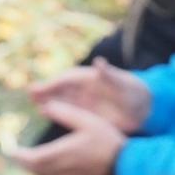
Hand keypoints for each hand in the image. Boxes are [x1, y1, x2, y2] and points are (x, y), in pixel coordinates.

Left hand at [8, 99, 127, 174]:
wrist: (124, 164)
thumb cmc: (106, 139)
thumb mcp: (87, 120)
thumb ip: (65, 113)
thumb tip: (44, 106)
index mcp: (60, 154)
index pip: (29, 158)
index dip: (16, 154)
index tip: (8, 147)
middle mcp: (59, 170)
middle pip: (31, 169)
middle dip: (21, 160)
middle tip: (13, 150)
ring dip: (30, 167)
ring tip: (25, 156)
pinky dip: (41, 173)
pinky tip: (43, 165)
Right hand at [28, 59, 151, 133]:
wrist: (143, 108)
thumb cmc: (134, 93)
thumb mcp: (123, 84)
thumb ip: (110, 75)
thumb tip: (99, 62)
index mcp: (92, 79)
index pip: (69, 79)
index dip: (55, 82)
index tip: (42, 87)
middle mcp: (85, 89)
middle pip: (62, 88)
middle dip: (47, 89)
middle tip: (31, 92)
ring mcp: (84, 101)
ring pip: (61, 99)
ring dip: (48, 99)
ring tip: (34, 102)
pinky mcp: (86, 112)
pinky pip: (66, 110)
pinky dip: (55, 110)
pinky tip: (44, 112)